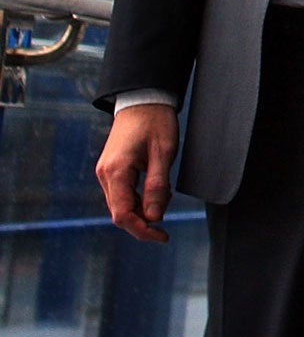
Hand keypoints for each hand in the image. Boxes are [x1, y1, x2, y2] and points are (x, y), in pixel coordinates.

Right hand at [96, 104, 179, 242]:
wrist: (143, 99)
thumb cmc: (156, 122)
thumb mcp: (163, 153)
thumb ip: (157, 186)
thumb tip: (155, 217)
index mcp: (116, 171)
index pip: (123, 214)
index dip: (142, 230)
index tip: (162, 236)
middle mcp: (105, 174)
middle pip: (120, 212)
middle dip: (143, 222)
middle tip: (165, 229)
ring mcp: (106, 172)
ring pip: (121, 204)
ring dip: (142, 210)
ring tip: (165, 198)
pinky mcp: (112, 169)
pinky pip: (122, 194)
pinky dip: (139, 199)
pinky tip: (157, 192)